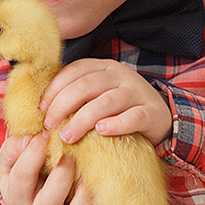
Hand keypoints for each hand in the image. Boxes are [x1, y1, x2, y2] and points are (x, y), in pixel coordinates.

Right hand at [0, 133, 94, 204]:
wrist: (43, 184)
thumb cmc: (27, 165)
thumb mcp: (14, 155)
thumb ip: (15, 146)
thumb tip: (30, 138)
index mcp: (16, 195)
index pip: (22, 177)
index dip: (34, 153)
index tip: (46, 133)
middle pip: (47, 204)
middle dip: (61, 177)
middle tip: (70, 155)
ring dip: (83, 196)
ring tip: (88, 174)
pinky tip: (102, 185)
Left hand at [40, 59, 172, 146]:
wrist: (161, 118)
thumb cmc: (120, 109)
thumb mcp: (99, 95)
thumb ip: (78, 96)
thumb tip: (42, 107)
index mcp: (104, 67)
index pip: (75, 70)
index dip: (55, 88)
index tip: (42, 109)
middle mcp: (121, 75)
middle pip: (87, 85)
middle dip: (63, 105)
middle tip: (50, 125)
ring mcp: (137, 92)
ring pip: (107, 101)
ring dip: (83, 119)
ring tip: (67, 136)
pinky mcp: (151, 112)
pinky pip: (132, 116)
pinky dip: (116, 124)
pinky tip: (101, 132)